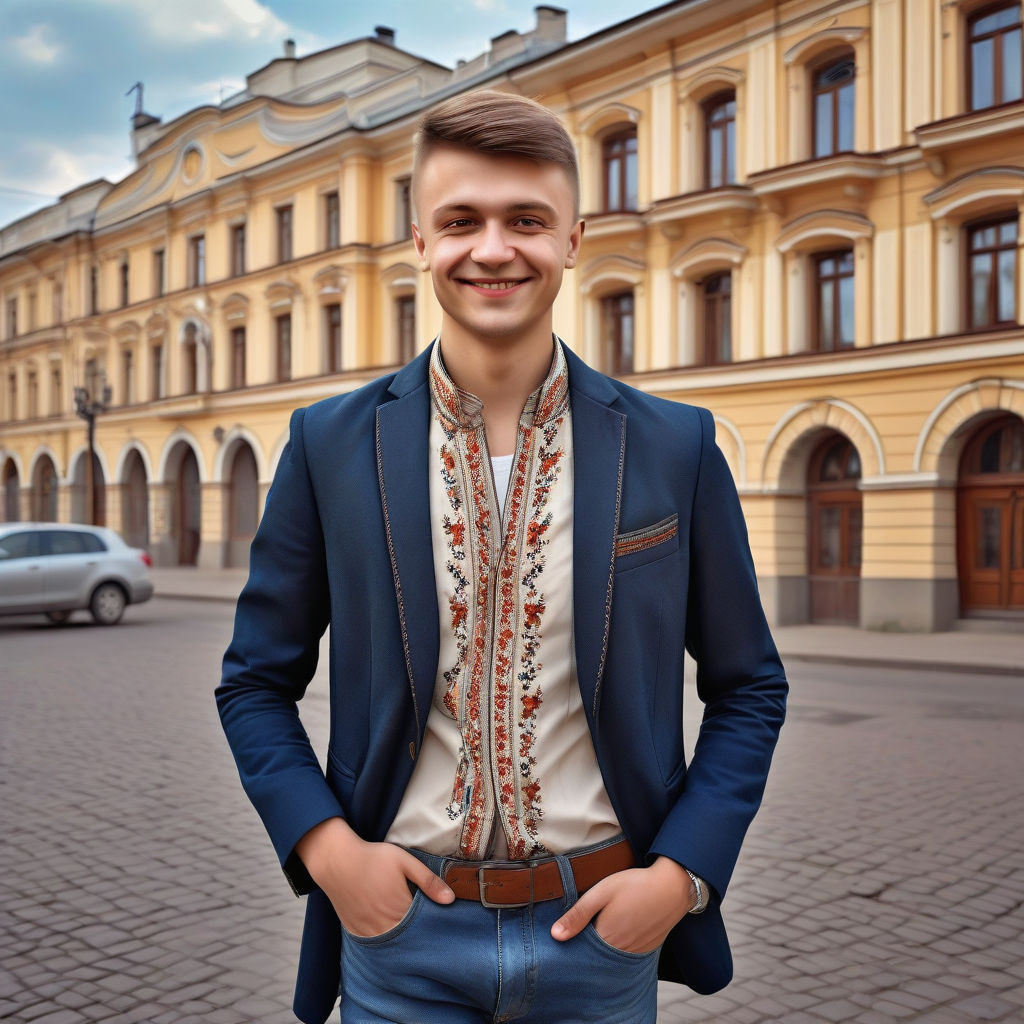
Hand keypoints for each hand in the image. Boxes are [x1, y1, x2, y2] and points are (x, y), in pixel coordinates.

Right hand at [295, 817, 454, 936]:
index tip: (437, 918)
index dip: (432, 922)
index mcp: (401, 908)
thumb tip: (451, 899)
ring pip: (392, 944)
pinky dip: (383, 940)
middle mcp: (385, 925)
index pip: (424, 926)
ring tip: (407, 927)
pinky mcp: (356, 932)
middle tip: (424, 925)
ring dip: (402, 939)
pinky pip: (375, 944)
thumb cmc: (372, 858)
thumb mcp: (404, 861)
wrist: (337, 861)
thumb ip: (428, 881)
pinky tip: (388, 930)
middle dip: (418, 933)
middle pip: (409, 938)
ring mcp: (369, 931)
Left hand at [550, 856, 692, 953]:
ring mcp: (636, 953)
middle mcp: (620, 952)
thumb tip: (555, 935)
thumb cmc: (635, 885)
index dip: (572, 942)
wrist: (673, 887)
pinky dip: (619, 948)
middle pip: (596, 956)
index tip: (565, 936)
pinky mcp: (647, 949)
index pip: (581, 950)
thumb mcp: (602, 893)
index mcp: (605, 938)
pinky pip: (627, 955)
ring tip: (600, 928)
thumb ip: (578, 914)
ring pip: (611, 957)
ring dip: (603, 948)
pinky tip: (619, 931)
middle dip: (586, 948)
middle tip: (582, 930)